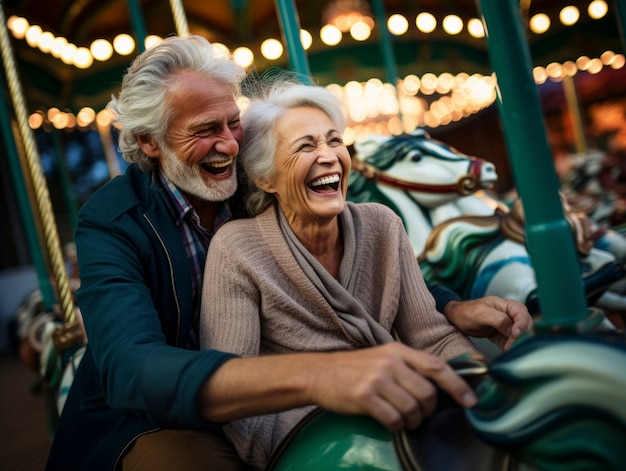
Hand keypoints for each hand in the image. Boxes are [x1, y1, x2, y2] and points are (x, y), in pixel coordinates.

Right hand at [201, 343, 476, 431]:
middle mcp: (390, 362)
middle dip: (429, 411)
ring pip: (412, 409)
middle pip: (428, 394)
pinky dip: (397, 426)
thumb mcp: (383, 357)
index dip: (458, 385)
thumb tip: (439, 385)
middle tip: (420, 416)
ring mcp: (377, 379)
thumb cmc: (355, 368)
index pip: (437, 366)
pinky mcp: (365, 396)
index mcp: (398, 350)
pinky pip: (394, 419)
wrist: (319, 374)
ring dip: (412, 421)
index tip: (470, 401)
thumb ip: (409, 366)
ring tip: (403, 419)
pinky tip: (389, 422)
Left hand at [443, 296, 531, 349]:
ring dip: (517, 343)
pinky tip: (505, 351)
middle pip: (525, 325)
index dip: (521, 324)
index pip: (522, 313)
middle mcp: (510, 314)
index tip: (515, 335)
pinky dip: (510, 347)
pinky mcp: (503, 335)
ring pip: (521, 335)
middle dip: (521, 335)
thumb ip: (498, 319)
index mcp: (507, 305)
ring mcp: (507, 325)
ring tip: (508, 349)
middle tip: (511, 345)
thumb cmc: (466, 312)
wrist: (455, 318)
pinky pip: (512, 342)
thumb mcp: (481, 313)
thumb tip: (513, 329)